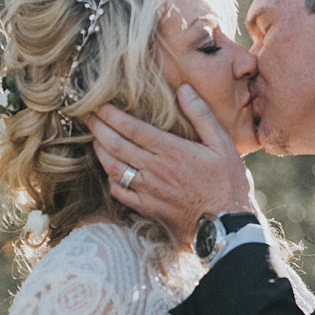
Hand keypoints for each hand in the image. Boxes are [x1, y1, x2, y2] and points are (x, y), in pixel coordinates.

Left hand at [87, 87, 255, 245]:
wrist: (228, 226)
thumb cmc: (228, 183)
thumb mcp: (223, 144)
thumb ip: (201, 115)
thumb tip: (185, 89)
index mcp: (171, 151)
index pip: (131, 128)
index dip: (110, 114)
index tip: (98, 102)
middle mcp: (154, 170)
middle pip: (115, 145)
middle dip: (97, 127)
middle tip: (86, 114)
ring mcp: (148, 191)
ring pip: (112, 167)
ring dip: (99, 150)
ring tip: (94, 138)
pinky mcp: (147, 209)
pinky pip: (119, 192)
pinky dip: (110, 178)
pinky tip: (109, 171)